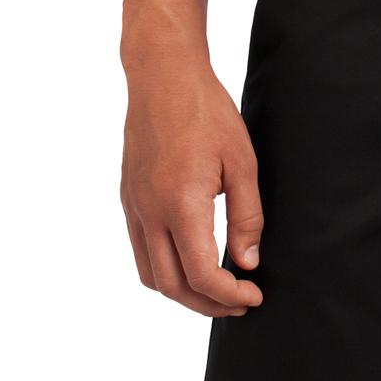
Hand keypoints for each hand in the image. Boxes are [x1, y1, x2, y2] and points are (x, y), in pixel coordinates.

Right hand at [120, 53, 265, 316]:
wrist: (163, 76)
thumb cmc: (207, 111)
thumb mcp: (242, 160)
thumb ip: (246, 216)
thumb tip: (248, 263)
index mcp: (181, 203)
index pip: (202, 274)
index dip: (229, 296)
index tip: (253, 297)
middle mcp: (150, 212)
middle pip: (172, 286)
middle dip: (207, 304)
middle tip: (239, 303)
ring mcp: (134, 207)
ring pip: (151, 275)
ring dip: (182, 293)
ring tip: (216, 287)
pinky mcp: (128, 198)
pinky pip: (140, 250)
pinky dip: (164, 269)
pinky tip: (189, 258)